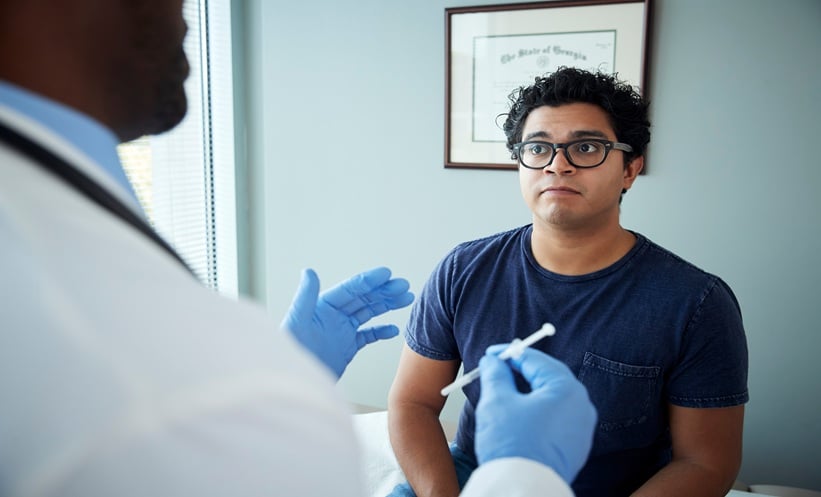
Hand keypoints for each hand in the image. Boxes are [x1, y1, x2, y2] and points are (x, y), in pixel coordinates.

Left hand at [281, 267, 413, 377]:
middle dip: (384, 291)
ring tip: (406, 299)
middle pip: (364, 298)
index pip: (351, 289)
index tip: (387, 274)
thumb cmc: (290, 353)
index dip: (369, 281)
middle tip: (403, 286)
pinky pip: (368, 336)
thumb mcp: (296, 323)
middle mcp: (333, 316)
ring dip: (387, 305)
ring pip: (368, 313)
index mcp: (323, 307)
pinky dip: (381, 331)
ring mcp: (341, 332)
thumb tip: (308, 271)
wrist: (295, 384)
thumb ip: (305, 297)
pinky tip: (394, 329)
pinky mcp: (346, 348)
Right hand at [474, 345, 596, 483]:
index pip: (535, 359)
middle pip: (548, 377)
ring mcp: (582, 427)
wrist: (523, 489)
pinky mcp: (576, 445)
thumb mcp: (497, 402)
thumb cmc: (513, 446)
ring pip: (552, 398)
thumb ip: (496, 374)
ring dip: (529, 391)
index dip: (509, 353)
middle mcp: (581, 406)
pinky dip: (538, 410)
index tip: (492, 354)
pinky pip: (557, 417)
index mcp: (567, 389)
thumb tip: (494, 361)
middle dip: (521, 371)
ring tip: (505, 392)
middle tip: (498, 369)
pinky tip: (519, 414)